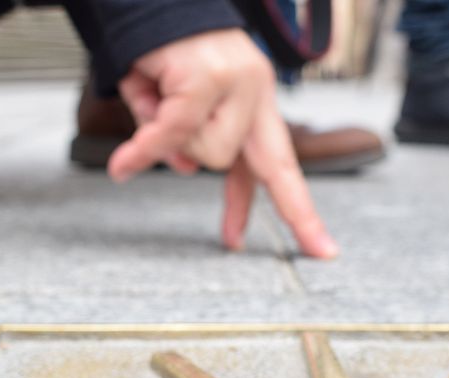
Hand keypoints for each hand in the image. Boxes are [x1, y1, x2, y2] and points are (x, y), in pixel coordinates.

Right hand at [108, 29, 338, 258]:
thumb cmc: (160, 54)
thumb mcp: (175, 108)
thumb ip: (188, 144)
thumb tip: (191, 170)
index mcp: (255, 105)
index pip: (281, 167)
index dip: (299, 212)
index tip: (325, 252)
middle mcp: (257, 92)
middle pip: (245, 165)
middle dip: (213, 176)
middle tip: (201, 187)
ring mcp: (238, 83)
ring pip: (206, 153)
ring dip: (166, 136)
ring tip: (152, 93)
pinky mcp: (209, 77)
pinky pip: (174, 133)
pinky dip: (145, 150)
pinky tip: (123, 166)